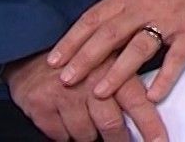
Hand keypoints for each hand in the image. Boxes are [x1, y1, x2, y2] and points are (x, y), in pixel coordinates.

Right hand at [5, 51, 167, 141]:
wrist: (32, 51)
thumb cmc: (78, 60)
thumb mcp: (108, 60)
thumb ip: (127, 82)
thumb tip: (152, 106)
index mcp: (112, 68)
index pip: (137, 103)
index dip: (150, 126)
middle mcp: (89, 81)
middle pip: (111, 125)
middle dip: (119, 139)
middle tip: (120, 139)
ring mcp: (64, 94)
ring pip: (85, 135)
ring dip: (89, 134)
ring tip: (87, 120)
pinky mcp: (40, 105)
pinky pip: (60, 136)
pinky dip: (65, 134)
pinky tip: (66, 119)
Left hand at [48, 0, 184, 103]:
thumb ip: (113, 12)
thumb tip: (82, 37)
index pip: (93, 19)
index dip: (72, 40)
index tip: (54, 60)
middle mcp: (145, 7)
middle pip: (111, 33)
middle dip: (86, 58)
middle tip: (67, 78)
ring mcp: (169, 21)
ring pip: (139, 46)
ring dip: (118, 71)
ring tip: (100, 91)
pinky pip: (177, 57)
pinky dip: (165, 77)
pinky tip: (152, 95)